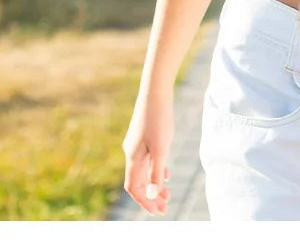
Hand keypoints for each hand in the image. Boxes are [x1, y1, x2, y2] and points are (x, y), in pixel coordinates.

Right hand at [122, 91, 173, 215]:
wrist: (156, 89)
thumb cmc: (159, 118)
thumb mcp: (161, 147)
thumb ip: (156, 172)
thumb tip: (152, 195)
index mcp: (133, 157)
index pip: (134, 188)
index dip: (145, 201)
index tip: (158, 211)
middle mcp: (131, 152)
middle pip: (138, 181)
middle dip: (151, 196)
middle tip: (165, 207)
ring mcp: (137, 144)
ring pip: (144, 171)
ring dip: (154, 185)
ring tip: (168, 195)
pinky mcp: (144, 136)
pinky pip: (148, 160)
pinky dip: (156, 170)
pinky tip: (166, 174)